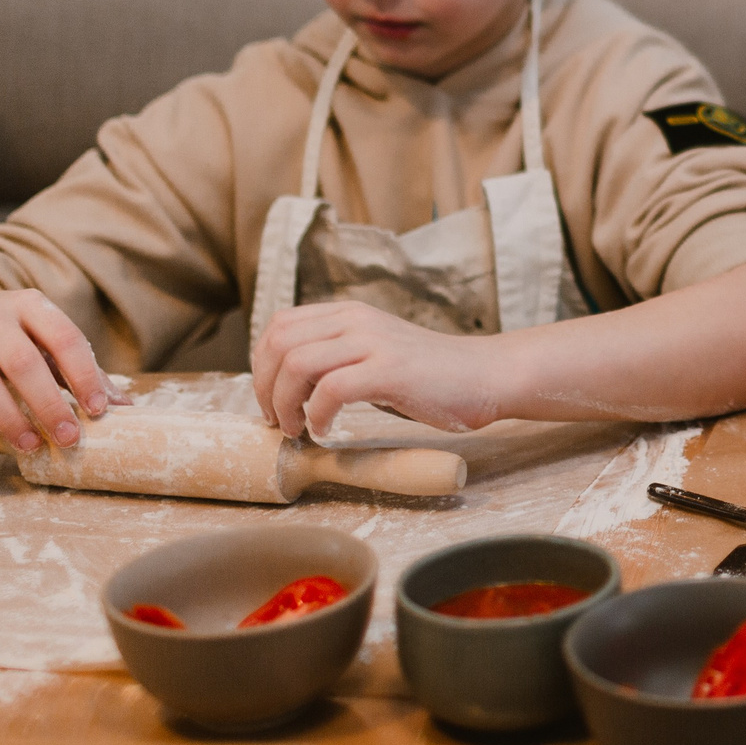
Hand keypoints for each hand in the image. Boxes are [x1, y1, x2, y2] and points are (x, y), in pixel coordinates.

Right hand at [0, 277, 116, 454]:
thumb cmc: (1, 331)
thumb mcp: (39, 336)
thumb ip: (77, 368)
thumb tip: (125, 407)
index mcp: (29, 305)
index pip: (64, 337)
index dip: (84, 375)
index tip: (99, 410)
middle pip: (22, 362)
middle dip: (48, 403)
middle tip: (68, 437)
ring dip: (7, 418)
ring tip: (29, 445)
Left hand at [253, 301, 504, 437]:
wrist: (484, 376)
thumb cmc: (430, 376)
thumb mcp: (375, 352)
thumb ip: (339, 356)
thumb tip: (290, 385)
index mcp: (348, 314)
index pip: (280, 325)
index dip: (261, 365)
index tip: (270, 399)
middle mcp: (355, 320)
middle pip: (280, 343)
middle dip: (264, 387)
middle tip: (277, 420)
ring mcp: (373, 343)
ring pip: (298, 363)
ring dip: (285, 404)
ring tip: (297, 429)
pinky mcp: (389, 371)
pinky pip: (331, 389)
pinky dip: (317, 415)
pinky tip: (325, 430)